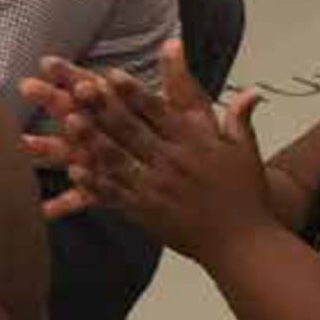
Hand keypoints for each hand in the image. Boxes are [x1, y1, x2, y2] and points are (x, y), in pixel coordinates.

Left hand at [19, 40, 272, 262]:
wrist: (243, 243)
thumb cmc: (246, 196)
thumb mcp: (245, 152)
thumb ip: (239, 118)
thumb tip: (250, 90)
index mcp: (196, 142)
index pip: (160, 110)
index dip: (134, 92)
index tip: (111, 75)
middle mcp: (173, 161)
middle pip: (132, 130)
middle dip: (104, 107)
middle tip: (78, 88)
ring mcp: (157, 188)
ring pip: (118, 159)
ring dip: (92, 139)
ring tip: (68, 122)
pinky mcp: (146, 212)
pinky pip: (115, 194)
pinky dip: (94, 183)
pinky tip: (73, 171)